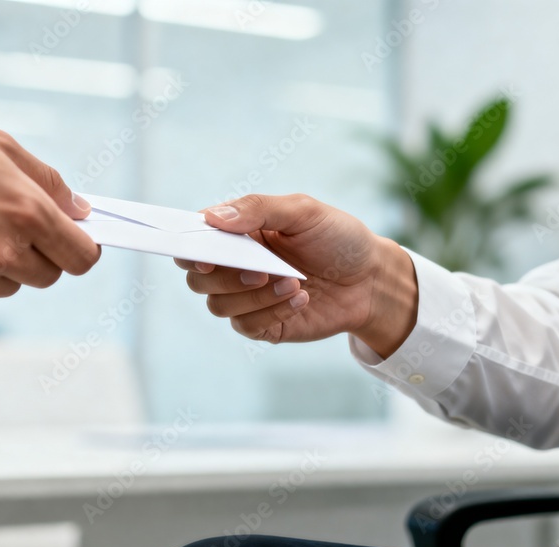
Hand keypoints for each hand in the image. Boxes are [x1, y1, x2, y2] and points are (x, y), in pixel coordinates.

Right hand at [0, 112, 99, 306]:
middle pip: (48, 277)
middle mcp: (3, 254)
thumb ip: (49, 183)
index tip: (72, 240)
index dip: (80, 248)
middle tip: (11, 225)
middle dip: (40, 255)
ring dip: (1, 266)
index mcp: (26, 214)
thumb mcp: (0, 146)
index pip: (81, 258)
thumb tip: (80, 211)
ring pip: (9, 287)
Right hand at [175, 194, 416, 356]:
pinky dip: (272, 312)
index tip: (201, 255)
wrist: (371, 278)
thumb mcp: (302, 211)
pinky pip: (246, 325)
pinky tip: (300, 299)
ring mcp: (247, 298)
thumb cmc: (337, 238)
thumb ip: (257, 209)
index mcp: (237, 234)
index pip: (194, 242)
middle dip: (224, 277)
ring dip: (253, 296)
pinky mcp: (264, 324)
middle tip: (260, 270)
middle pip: (197, 280)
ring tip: (293, 282)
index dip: (187, 248)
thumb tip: (212, 218)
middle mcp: (235, 266)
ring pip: (219, 306)